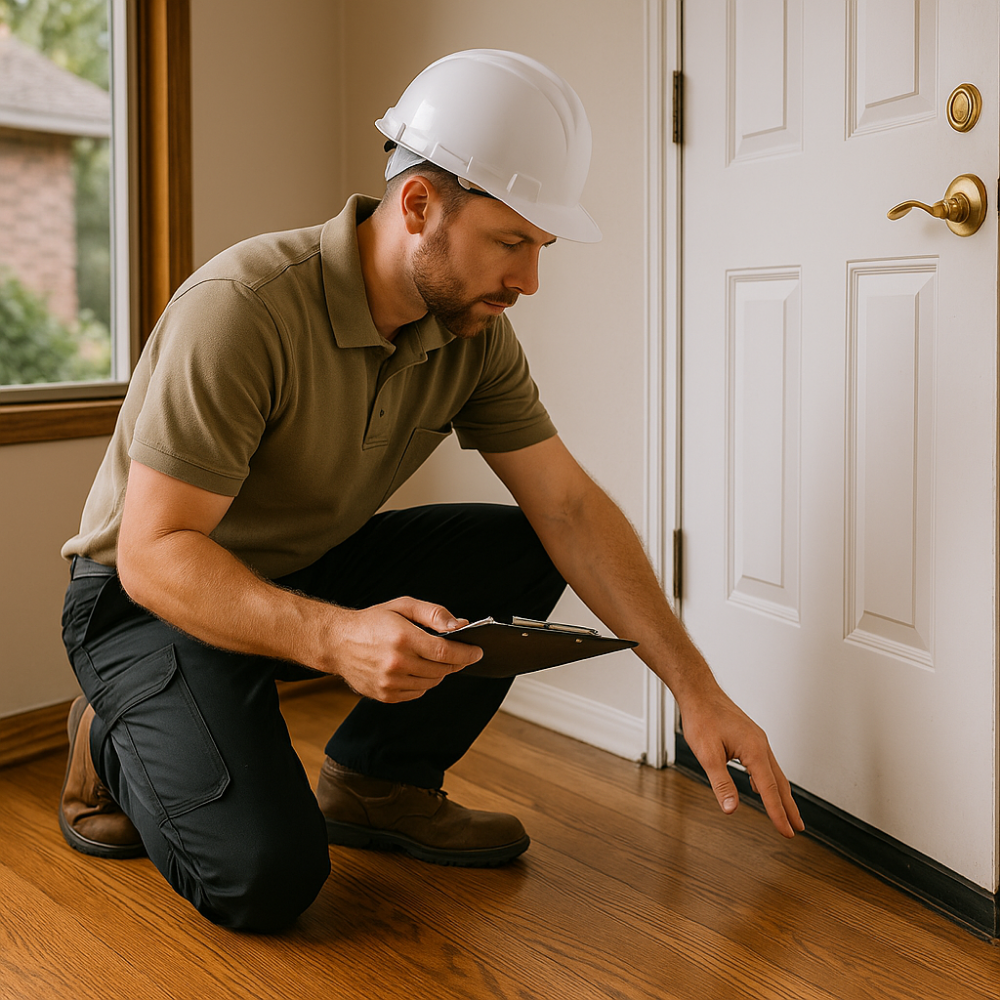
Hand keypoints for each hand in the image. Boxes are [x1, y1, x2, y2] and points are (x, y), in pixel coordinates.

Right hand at [322, 597, 482, 702]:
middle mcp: (396, 663)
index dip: (466, 653)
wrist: (337, 642)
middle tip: (458, 653)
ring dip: (439, 672)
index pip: (445, 652)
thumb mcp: (403, 605)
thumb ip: (434, 613)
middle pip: (442, 670)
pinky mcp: (385, 695)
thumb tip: (460, 625)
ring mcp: (389, 682)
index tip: (478, 651)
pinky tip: (414, 668)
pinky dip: (423, 682)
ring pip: (431, 683)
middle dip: (455, 662)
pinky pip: (417, 693)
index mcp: (403, 638)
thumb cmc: (372, 621)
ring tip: (431, 658)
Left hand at [679, 686, 803, 838]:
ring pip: (774, 772)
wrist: (699, 692)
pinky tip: (760, 786)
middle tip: (797, 828)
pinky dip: (768, 780)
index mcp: (754, 750)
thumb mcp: (707, 754)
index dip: (778, 814)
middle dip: (789, 807)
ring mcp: (757, 740)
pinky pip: (764, 763)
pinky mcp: (750, 737)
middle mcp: (760, 744)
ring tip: (785, 812)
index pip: (770, 789)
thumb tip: (731, 808)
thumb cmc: (702, 717)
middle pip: (780, 782)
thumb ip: (721, 783)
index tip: (787, 832)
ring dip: (780, 794)